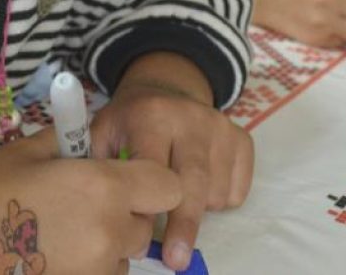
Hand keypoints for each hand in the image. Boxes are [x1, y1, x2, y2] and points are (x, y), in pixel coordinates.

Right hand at [0, 128, 181, 274]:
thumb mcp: (27, 152)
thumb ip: (71, 144)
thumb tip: (93, 137)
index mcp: (101, 187)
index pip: (168, 187)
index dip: (152, 181)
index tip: (128, 178)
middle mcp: (106, 233)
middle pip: (143, 226)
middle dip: (122, 215)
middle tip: (79, 205)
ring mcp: (92, 271)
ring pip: (121, 258)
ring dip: (103, 247)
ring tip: (57, 234)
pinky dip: (84, 266)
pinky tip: (48, 256)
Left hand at [90, 74, 252, 271]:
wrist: (165, 88)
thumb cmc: (129, 123)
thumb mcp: (103, 132)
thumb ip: (102, 169)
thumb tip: (112, 217)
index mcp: (151, 115)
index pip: (154, 167)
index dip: (148, 202)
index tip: (143, 233)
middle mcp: (191, 117)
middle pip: (193, 182)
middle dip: (184, 225)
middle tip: (176, 260)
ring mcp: (220, 127)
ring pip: (215, 191)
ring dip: (198, 209)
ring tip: (177, 193)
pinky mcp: (242, 138)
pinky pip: (237, 190)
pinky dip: (220, 200)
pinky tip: (200, 185)